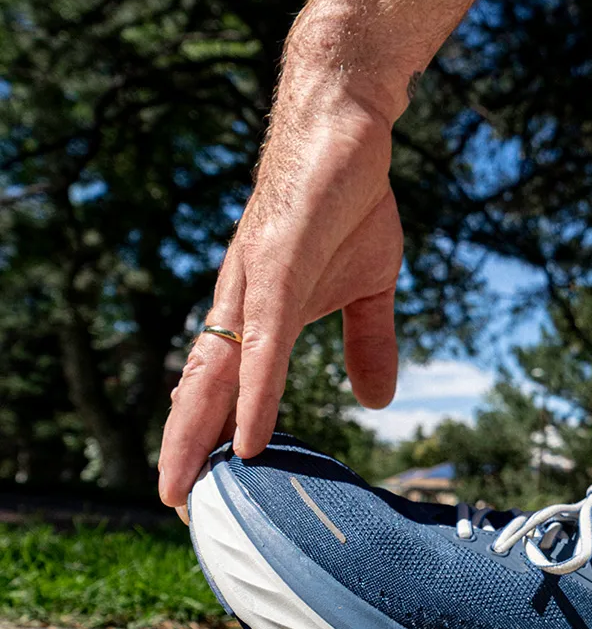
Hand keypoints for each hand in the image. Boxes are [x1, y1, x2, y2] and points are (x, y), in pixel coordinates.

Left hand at [157, 78, 404, 506]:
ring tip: (187, 486)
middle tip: (175, 505)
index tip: (202, 484)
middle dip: (185, 448)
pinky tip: (246, 437)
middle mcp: (242, 301)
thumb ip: (369, 344)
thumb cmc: (348, 197)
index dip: (209, 432)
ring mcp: (255, 283)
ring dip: (198, 434)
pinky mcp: (279, 263)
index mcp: (259, 309)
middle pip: (203, 387)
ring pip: (218, 373)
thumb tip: (378, 401)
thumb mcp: (370, 286)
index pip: (224, 382)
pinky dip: (254, 394)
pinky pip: (266, 344)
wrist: (346, 123)